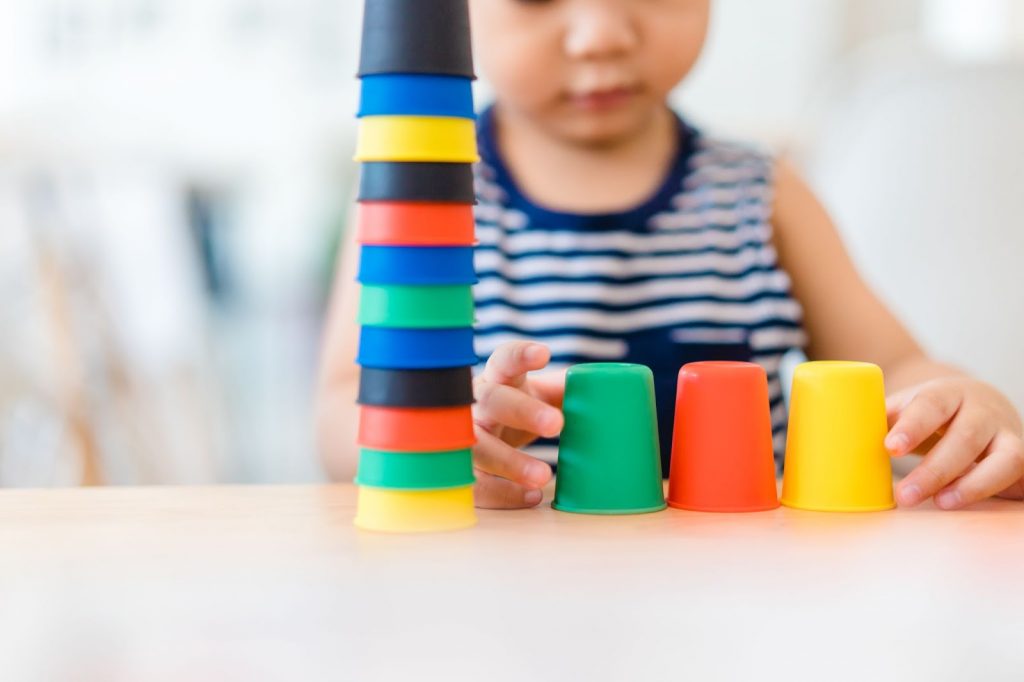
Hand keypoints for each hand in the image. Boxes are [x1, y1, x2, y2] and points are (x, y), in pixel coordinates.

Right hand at [472, 342, 563, 508]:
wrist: (485, 431)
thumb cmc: (520, 406)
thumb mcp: (541, 395)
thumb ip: (571, 391)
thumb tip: (618, 393)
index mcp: (499, 379)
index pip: (505, 360)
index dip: (520, 355)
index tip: (544, 354)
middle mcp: (477, 405)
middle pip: (492, 401)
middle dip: (523, 411)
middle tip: (556, 424)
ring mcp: (465, 438)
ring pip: (478, 447)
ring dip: (510, 462)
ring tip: (544, 476)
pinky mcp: (464, 470)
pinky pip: (477, 485)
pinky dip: (502, 494)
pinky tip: (531, 497)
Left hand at [886, 377, 1023, 508]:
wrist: (982, 403)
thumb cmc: (935, 410)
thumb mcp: (909, 407)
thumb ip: (883, 419)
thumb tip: (837, 434)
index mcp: (947, 393)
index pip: (931, 405)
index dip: (912, 427)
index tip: (890, 448)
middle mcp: (982, 411)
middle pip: (964, 437)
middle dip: (936, 470)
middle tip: (906, 495)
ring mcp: (1008, 435)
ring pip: (1002, 459)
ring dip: (972, 485)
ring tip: (943, 504)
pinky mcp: (1022, 460)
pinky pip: (1017, 475)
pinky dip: (997, 490)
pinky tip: (972, 503)